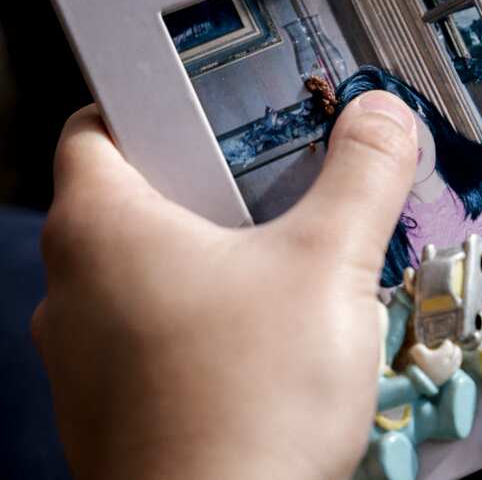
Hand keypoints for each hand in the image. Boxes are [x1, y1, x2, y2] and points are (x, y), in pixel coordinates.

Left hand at [32, 92, 418, 479]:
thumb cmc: (245, 408)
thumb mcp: (330, 264)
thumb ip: (363, 175)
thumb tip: (381, 116)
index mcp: (102, 228)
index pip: (98, 122)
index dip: (162, 102)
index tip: (222, 107)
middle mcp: (72, 288)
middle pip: (138, 197)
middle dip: (216, 188)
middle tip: (287, 191)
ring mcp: (86, 355)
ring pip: (150, 272)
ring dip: (217, 260)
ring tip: (293, 270)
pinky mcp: (114, 406)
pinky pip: (157, 334)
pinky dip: (208, 322)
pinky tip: (272, 341)